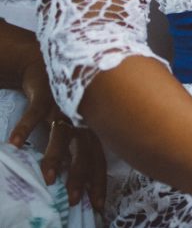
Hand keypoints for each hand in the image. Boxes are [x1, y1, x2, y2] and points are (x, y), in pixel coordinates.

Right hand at [9, 56, 107, 211]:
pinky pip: (34, 114)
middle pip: (84, 151)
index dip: (99, 181)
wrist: (49, 64)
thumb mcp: (76, 121)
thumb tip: (79, 174)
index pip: (100, 158)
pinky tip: (14, 143)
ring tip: (49, 178)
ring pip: (62, 135)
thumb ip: (79, 146)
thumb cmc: (64, 99)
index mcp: (92, 127)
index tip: (99, 204)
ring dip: (55, 157)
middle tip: (76, 199)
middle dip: (81, 176)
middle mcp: (82, 119)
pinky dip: (24, 128)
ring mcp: (64, 107)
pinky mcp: (45, 96)